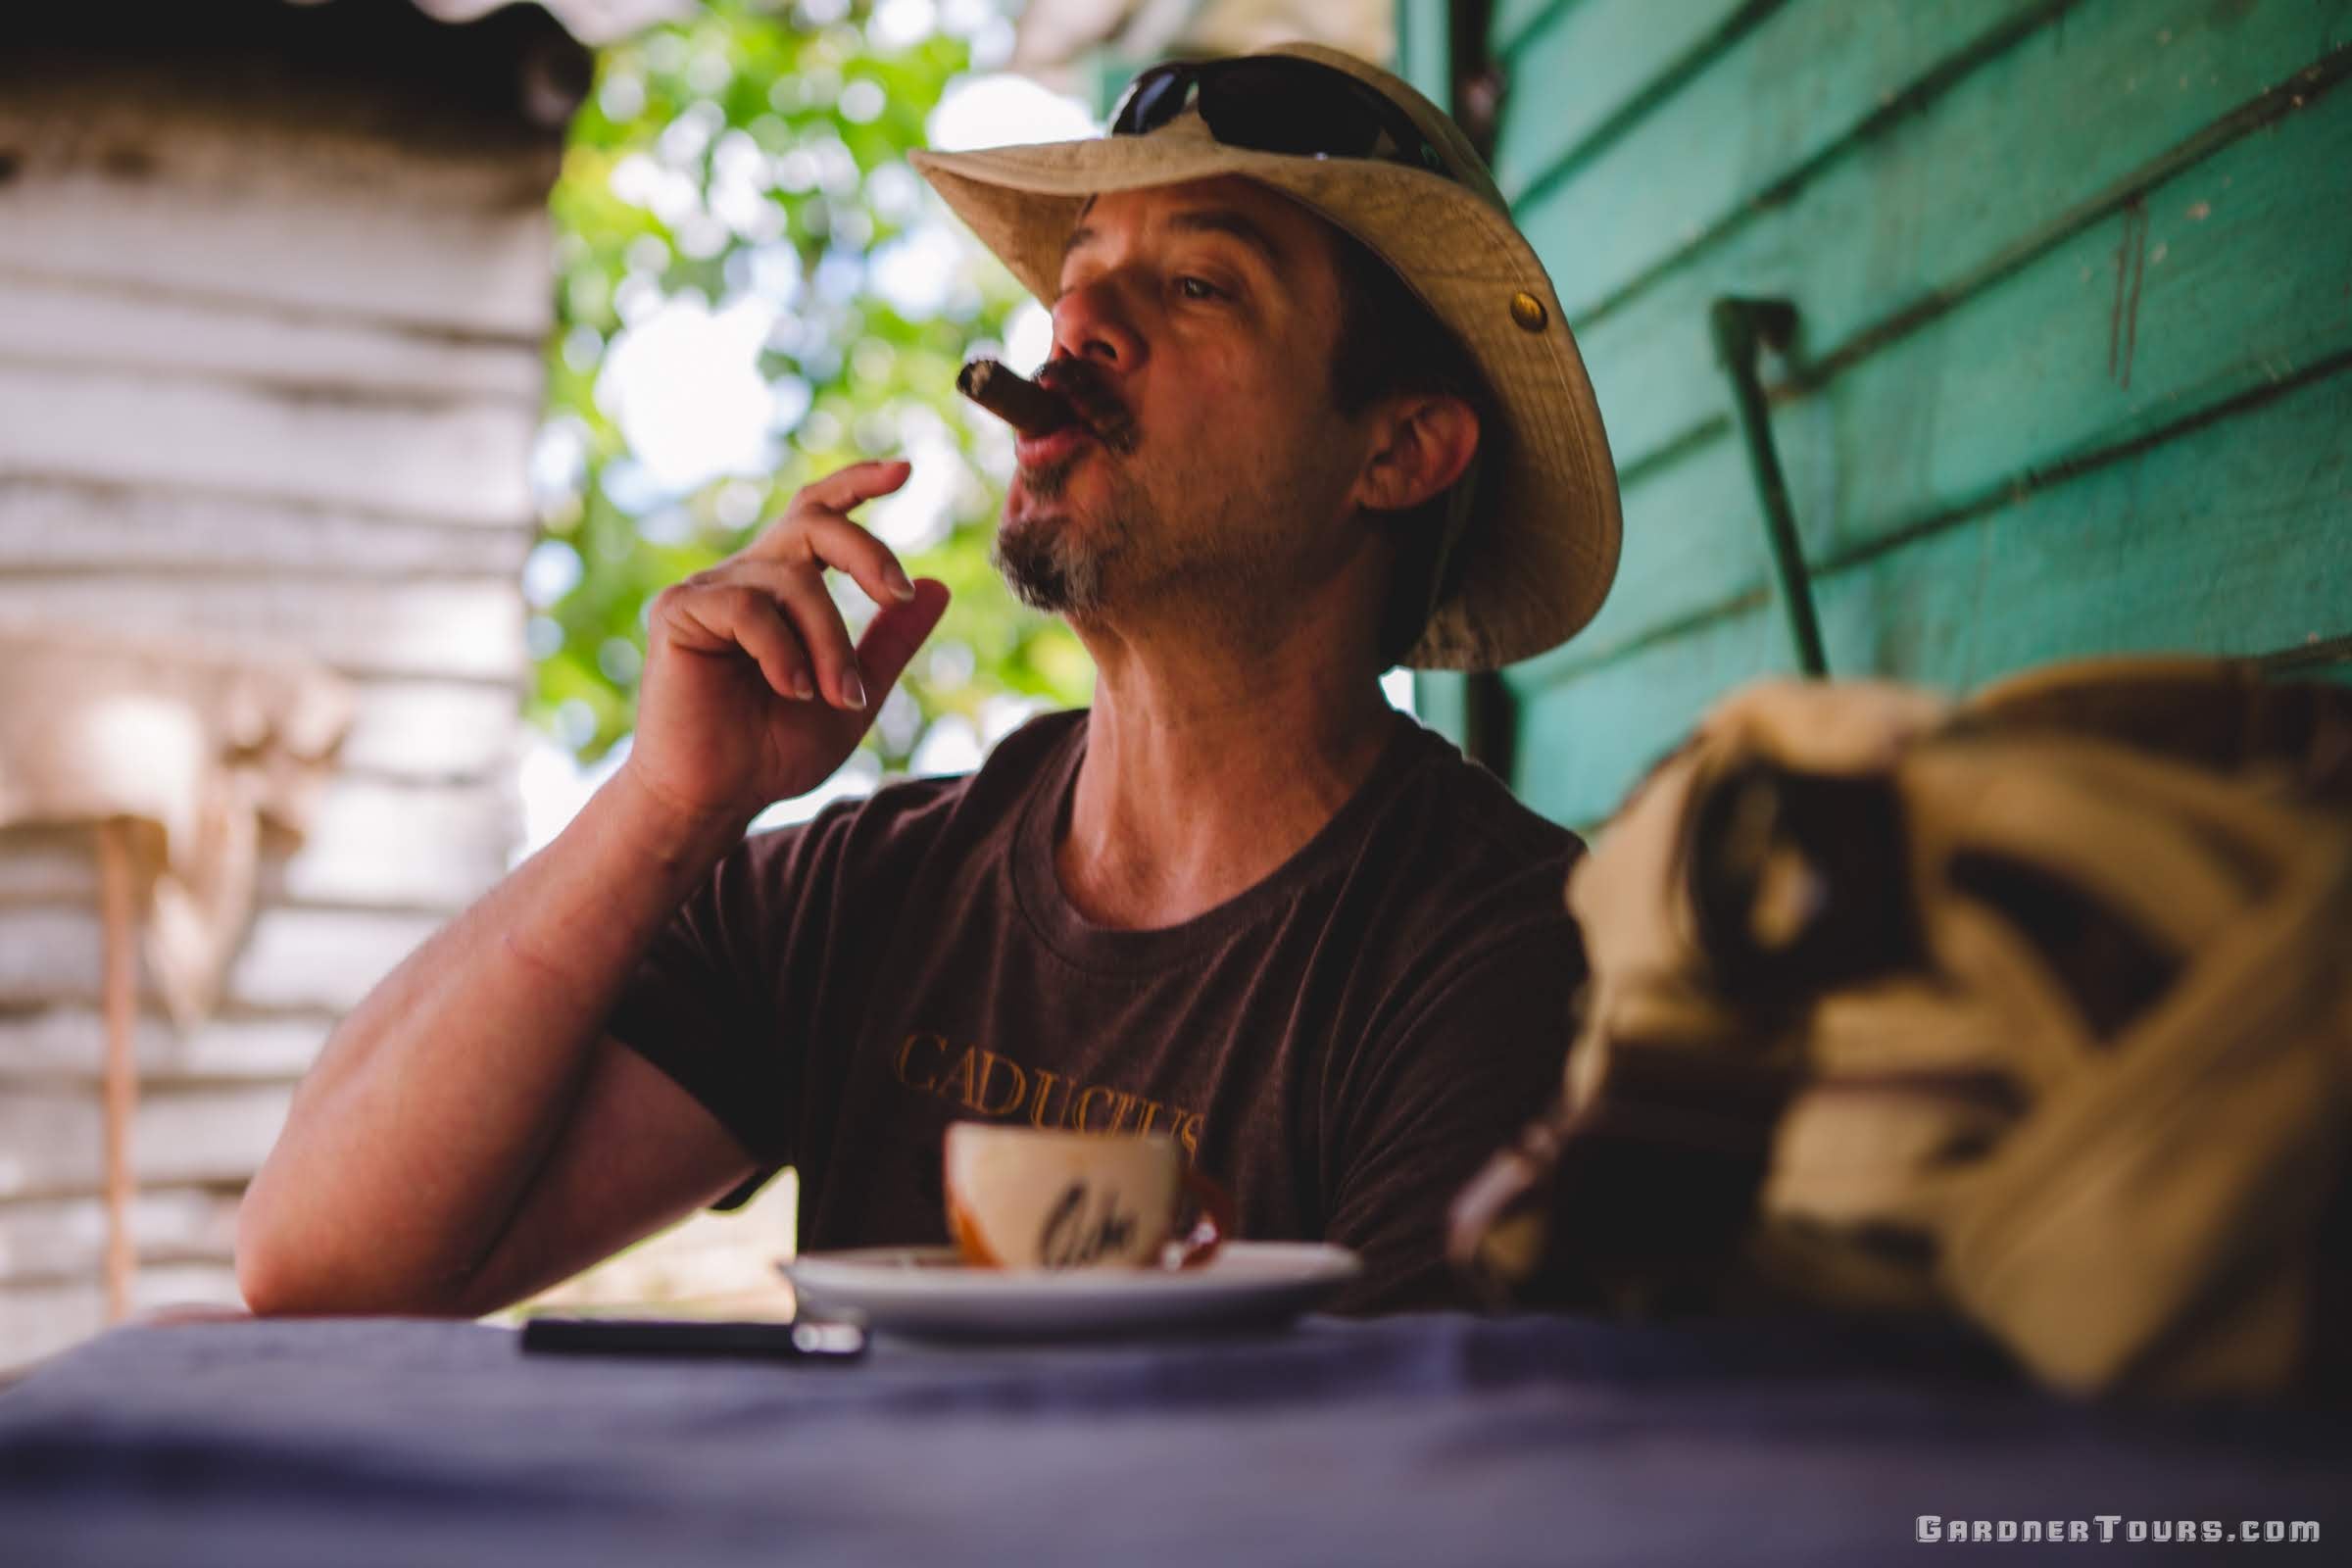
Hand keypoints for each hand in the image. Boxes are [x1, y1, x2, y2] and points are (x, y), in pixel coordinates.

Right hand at [621, 459, 950, 828]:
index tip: (907, 472)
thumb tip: (936, 588)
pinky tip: (792, 690)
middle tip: (898, 592)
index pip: (818, 514)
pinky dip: (784, 652)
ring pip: (794, 581)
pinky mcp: (679, 611)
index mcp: (783, 587)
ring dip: (831, 642)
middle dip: (866, 551)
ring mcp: (709, 590)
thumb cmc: (774, 751)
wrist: (716, 798)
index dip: (858, 484)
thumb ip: (890, 643)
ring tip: (837, 696)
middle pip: (813, 523)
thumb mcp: (854, 696)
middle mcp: (746, 577)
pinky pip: (749, 608)